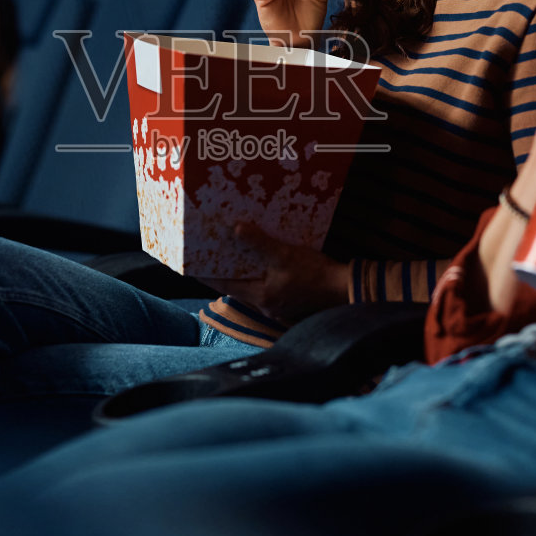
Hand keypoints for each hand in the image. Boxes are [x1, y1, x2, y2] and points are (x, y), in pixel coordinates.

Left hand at [203, 222, 346, 324]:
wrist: (343, 289)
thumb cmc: (315, 273)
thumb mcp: (285, 254)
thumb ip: (260, 243)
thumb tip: (236, 229)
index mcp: (260, 296)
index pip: (224, 285)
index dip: (208, 275)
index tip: (192, 265)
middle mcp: (265, 305)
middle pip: (236, 287)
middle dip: (224, 272)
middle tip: (211, 256)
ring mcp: (276, 306)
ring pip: (250, 288)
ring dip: (242, 274)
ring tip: (232, 256)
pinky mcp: (288, 302)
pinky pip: (265, 288)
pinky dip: (258, 276)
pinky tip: (260, 264)